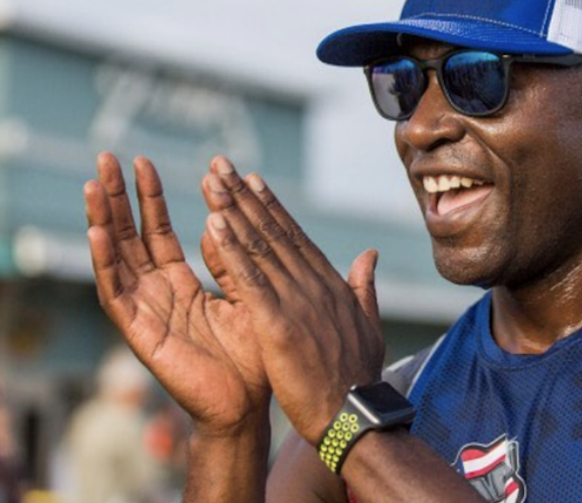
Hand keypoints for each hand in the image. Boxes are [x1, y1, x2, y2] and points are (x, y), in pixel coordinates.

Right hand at [84, 153, 271, 436]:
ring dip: (102, 220)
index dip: (148, 198)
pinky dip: (105, 263)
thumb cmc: (251, 357)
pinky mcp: (139, 333)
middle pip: (128, 237)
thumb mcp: (246, 297)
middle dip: (116, 198)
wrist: (247, 406)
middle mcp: (155, 294)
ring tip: (94, 183)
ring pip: (115, 258)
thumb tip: (221, 220)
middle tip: (106, 157)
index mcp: (179, 284)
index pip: (156, 231)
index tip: (142, 161)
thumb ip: (232, 262)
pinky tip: (97, 233)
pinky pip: (115, 294)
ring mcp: (144, 312)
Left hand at [198, 156, 384, 444]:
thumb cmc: (358, 377)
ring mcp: (297, 302)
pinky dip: (231, 250)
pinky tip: (213, 225)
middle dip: (244, 196)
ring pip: (259, 246)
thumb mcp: (366, 325)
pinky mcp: (278, 324)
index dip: (270, 207)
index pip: (294, 237)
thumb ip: (363, 286)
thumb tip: (369, 255)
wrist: (355, 416)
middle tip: (220, 164)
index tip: (251, 180)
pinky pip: (249, 281)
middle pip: (272, 231)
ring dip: (233, 210)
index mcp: (329, 285)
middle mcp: (313, 285)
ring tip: (212, 180)